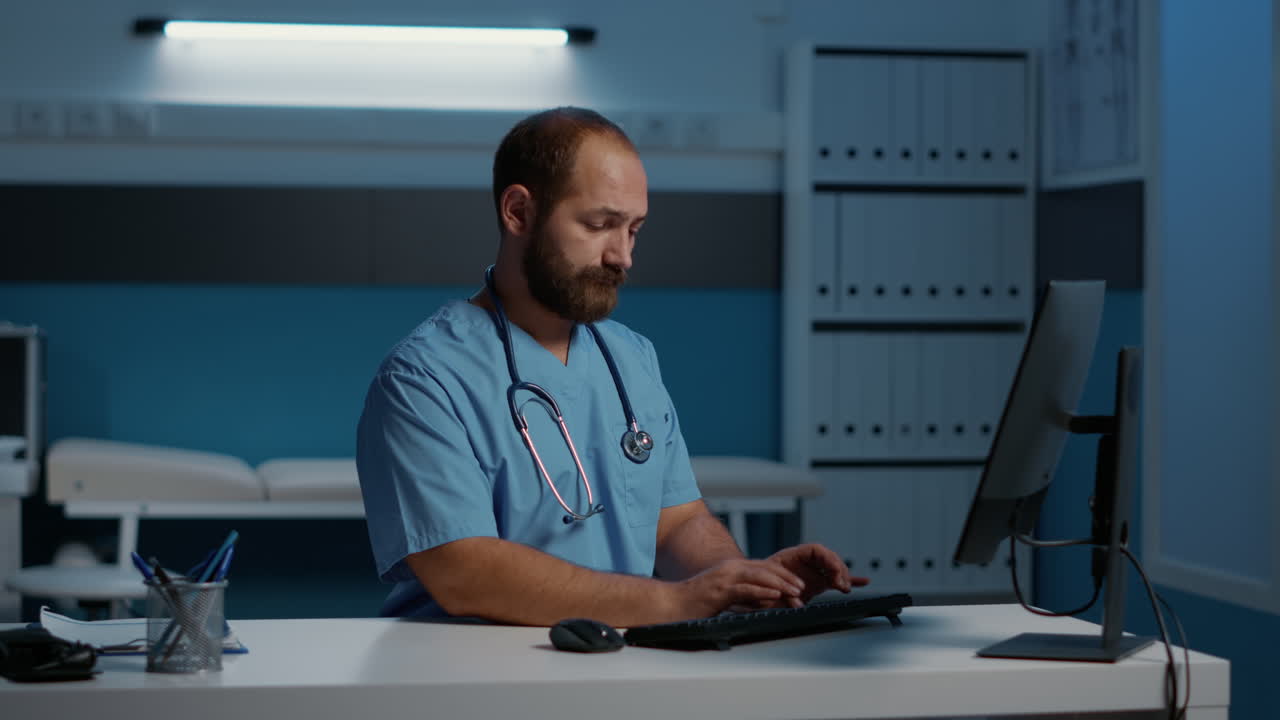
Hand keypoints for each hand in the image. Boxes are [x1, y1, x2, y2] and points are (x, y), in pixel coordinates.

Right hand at [672, 557, 808, 617]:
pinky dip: (762, 592)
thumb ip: (744, 595)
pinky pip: (745, 589)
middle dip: (786, 578)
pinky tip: (774, 595)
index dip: (783, 574)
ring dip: (780, 584)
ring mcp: (724, 578)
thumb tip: (765, 601)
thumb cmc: (696, 602)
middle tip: (801, 588)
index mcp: (732, 569)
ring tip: (794, 591)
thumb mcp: (725, 596)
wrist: (672, 604)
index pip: (764, 567)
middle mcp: (730, 569)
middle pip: (765, 568)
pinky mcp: (719, 591)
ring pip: (758, 576)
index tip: (797, 584)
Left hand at [766, 543, 868, 602]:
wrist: (756, 590)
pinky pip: (836, 579)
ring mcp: (814, 572)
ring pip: (834, 569)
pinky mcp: (818, 583)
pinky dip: (850, 580)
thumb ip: (781, 592)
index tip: (834, 574)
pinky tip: (863, 582)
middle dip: (839, 570)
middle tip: (841, 584)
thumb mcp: (768, 587)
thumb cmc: (759, 586)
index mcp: (794, 556)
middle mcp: (806, 562)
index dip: (829, 559)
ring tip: (847, 587)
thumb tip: (796, 601)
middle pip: (829, 558)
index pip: (817, 550)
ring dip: (844, 577)